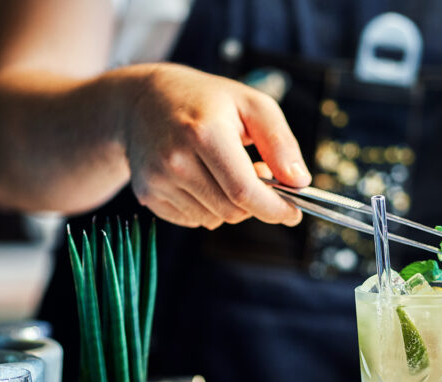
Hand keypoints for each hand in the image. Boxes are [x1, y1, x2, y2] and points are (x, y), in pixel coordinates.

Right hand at [123, 63, 309, 228]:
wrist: (142, 101)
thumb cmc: (206, 101)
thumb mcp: (251, 104)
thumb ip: (280, 142)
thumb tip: (299, 182)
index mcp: (205, 133)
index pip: (244, 191)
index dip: (275, 209)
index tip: (293, 213)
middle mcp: (176, 160)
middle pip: (232, 211)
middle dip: (254, 203)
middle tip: (256, 174)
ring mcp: (158, 180)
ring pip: (213, 220)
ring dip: (229, 204)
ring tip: (223, 170)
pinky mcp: (148, 195)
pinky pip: (193, 220)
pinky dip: (206, 207)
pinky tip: (200, 178)